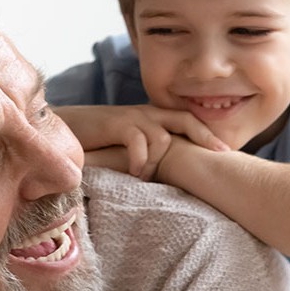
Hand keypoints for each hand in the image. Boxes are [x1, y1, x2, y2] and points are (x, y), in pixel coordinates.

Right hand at [56, 104, 227, 180]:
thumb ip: (146, 154)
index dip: (207, 134)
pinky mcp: (115, 123)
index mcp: (151, 118)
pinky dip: (140, 159)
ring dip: (156, 162)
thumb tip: (165, 175)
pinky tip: (134, 173)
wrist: (64, 129)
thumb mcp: (125, 147)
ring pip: (161, 138)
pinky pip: (139, 141)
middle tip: (221, 155)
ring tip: (144, 177)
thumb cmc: (95, 143)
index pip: (186, 120)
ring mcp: (131, 117)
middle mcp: (145, 113)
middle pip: (184, 120)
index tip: (225, 152)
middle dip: (204, 138)